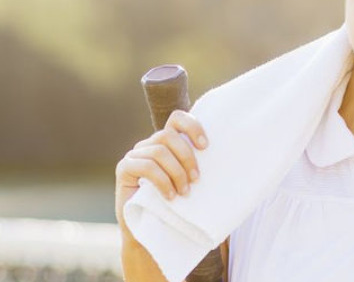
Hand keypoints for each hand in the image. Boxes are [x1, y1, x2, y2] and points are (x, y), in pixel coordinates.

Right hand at [115, 109, 208, 228]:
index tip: (206, 146)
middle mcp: (148, 145)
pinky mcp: (124, 169)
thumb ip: (198, 167)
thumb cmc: (177, 207)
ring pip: (159, 151)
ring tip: (185, 192)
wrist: (152, 233)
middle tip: (197, 179)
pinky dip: (162, 181)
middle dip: (186, 157)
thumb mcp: (191, 182)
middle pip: (168, 135)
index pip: (177, 119)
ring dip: (176, 172)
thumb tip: (229, 156)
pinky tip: (170, 196)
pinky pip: (146, 166)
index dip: (192, 126)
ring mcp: (134, 155)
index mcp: (166, 143)